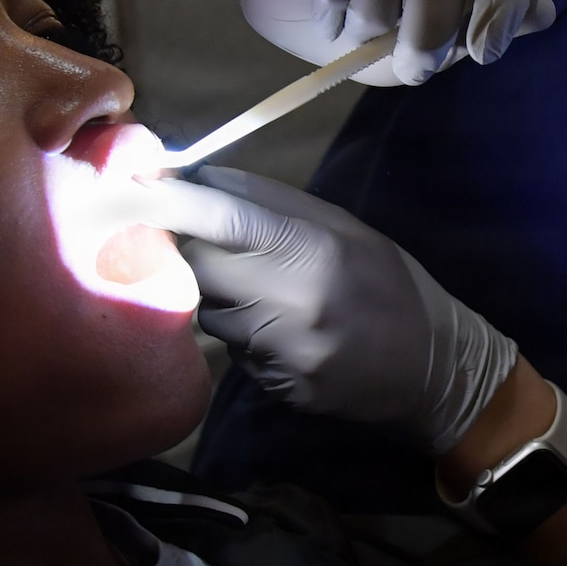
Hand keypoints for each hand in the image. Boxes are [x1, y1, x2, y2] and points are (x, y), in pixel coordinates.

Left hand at [135, 168, 516, 452]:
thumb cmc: (387, 282)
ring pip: (211, 313)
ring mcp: (280, 355)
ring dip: (224, 297)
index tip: (133, 185)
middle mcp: (290, 305)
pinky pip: (234, 351)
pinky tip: (285, 334)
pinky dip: (246, 336)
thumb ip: (271, 203)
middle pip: (199, 268)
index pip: (221, 220)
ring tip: (272, 296)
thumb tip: (201, 176)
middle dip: (198, 251)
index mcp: (312, 251)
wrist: (434, 368)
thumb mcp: (344, 227)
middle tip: (225, 246)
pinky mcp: (275, 389)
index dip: (171, 201)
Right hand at [238, 0, 555, 84]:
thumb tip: (542, 13)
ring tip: (362, 39)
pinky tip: (329, 23)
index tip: (484, 52)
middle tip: (413, 67)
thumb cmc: (379, 17)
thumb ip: (485, 22)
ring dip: (375, 11)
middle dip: (430, 26)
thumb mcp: (438, 32)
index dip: (508, 0)